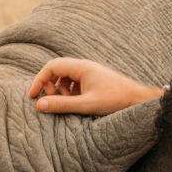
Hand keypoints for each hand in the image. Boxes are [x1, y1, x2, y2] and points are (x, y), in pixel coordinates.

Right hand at [27, 58, 162, 115]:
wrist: (138, 99)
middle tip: (52, 101)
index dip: (39, 80)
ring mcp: (90, 72)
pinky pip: (75, 82)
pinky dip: (70, 91)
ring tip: (66, 103)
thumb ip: (62, 105)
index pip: (52, 66)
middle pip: (57, 70)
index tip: (33, 95)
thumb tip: (39, 105)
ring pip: (66, 76)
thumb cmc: (115, 100)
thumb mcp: (86, 105)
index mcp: (81, 67)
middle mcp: (84, 66)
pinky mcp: (94, 80)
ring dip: (60, 89)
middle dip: (50, 85)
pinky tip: (77, 103)